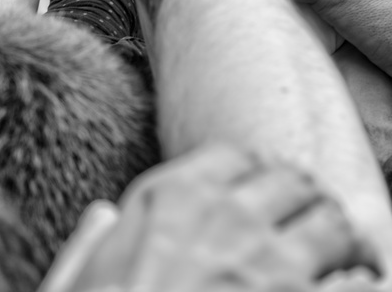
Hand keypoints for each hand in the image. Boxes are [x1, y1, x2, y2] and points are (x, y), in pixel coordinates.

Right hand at [39, 145, 379, 291]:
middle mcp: (228, 220)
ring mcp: (272, 268)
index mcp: (170, 199)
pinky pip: (361, 287)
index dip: (250, 177)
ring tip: (336, 259)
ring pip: (333, 224)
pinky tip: (348, 291)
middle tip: (302, 225)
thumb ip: (93, 240)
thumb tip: (102, 218)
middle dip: (300, 201)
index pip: (235, 157)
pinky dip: (360, 287)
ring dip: (336, 240)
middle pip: (292, 181)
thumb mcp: (73, 279)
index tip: (255, 196)